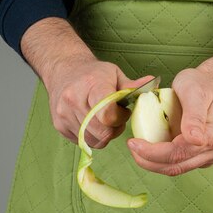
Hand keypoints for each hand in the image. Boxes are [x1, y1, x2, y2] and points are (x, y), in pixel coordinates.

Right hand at [20, 17, 151, 147]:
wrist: (63, 70)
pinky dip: (92, 136)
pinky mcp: (59, 126)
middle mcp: (73, 101)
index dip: (120, 118)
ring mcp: (64, 115)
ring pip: (94, 141)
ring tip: (105, 120)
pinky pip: (83, 142)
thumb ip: (132, 85)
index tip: (123, 110)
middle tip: (116, 117)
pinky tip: (93, 122)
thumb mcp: (114, 73)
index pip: (107, 115)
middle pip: (102, 132)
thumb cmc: (93, 73)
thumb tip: (153, 83)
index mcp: (91, 86)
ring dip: (105, 135)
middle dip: (115, 129)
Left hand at [126, 67, 212, 175]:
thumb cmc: (201, 84)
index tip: (133, 143)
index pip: (178, 153)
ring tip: (137, 148)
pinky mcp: (200, 158)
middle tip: (131, 146)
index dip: (152, 153)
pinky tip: (149, 147)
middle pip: (175, 166)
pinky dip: (160, 159)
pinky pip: (177, 164)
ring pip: (175, 169)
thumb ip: (194, 117)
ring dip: (152, 162)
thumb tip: (195, 140)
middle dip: (148, 160)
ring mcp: (208, 157)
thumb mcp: (194, 93)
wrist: (212, 86)